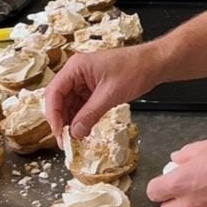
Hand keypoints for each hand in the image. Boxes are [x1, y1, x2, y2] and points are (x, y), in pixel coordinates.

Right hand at [43, 42, 164, 140]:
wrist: (153, 64)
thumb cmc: (134, 69)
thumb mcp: (110, 95)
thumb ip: (90, 114)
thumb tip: (74, 133)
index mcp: (75, 67)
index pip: (54, 92)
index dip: (53, 115)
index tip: (58, 133)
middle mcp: (76, 73)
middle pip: (59, 100)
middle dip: (61, 121)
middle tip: (66, 141)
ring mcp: (84, 81)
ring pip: (69, 105)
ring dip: (71, 121)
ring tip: (75, 139)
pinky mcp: (93, 89)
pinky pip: (81, 106)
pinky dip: (81, 118)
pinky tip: (84, 130)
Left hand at [146, 137, 206, 206]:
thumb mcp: (206, 146)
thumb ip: (185, 155)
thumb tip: (177, 159)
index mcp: (181, 183)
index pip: (153, 192)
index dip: (158, 186)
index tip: (165, 181)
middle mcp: (190, 204)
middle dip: (169, 202)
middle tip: (180, 191)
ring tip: (198, 198)